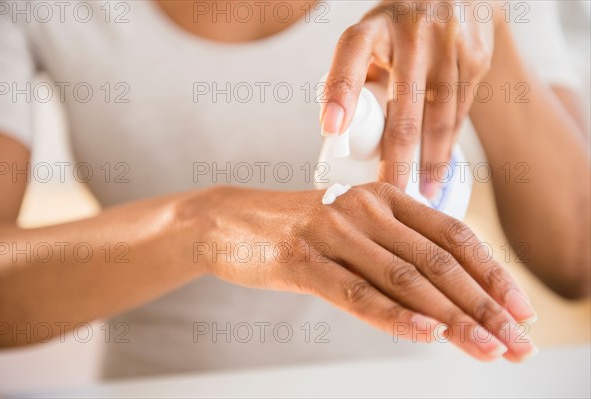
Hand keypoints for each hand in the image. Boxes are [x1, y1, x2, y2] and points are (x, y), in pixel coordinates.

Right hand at [195, 184, 537, 361]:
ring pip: (405, 279)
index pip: (453, 235)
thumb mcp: (355, 228)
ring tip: (488, 349)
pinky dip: (395, 315)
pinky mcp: (301, 260)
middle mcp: (364, 209)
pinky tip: (427, 333)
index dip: (492, 273)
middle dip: (484, 306)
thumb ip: (396, 250)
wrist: (231, 221)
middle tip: (517, 342)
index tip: (520, 308)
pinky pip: (356, 292)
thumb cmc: (300, 230)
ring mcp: (332, 233)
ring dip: (453, 319)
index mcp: (384, 197)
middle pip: (438, 261)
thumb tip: (446, 295)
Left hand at [321, 1, 498, 197]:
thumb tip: (336, 129)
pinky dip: (449, 143)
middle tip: (391, 197)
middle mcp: (412, 31)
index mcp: (373, 28)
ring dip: (431, 162)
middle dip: (397, 161)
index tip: (331, 131)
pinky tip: (440, 168)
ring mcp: (450, 43)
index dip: (341, 94)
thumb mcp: (370, 38)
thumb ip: (352, 76)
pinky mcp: (477, 56)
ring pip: (440, 117)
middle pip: (404, 110)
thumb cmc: (399, 30)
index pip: (351, 57)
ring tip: (421, 196)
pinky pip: (461, 111)